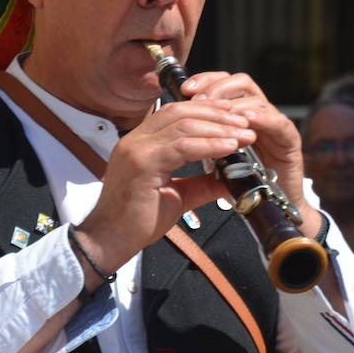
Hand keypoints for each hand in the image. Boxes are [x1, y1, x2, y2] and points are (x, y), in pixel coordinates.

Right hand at [74, 97, 255, 271]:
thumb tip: (230, 179)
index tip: (231, 115)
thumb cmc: (136, 221)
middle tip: (244, 122)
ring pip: (183, 126)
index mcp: (141, 143)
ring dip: (218, 128)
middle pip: (181, 112)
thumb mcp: (178, 196)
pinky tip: (229, 147)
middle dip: (217, 115)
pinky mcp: (142, 164)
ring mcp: (137, 150)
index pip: (175, 113)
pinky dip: (209, 145)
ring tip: (243, 134)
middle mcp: (136, 141)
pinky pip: (181, 147)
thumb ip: (203, 184)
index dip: (206, 110)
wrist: (109, 241)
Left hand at [176, 70, 318, 234]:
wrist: (273, 211)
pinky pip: (278, 123)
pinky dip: (262, 119)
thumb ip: (202, 149)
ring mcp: (275, 126)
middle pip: (240, 82)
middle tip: (198, 98)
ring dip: (235, 104)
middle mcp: (258, 115)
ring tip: (217, 112)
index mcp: (239, 117)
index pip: (224, 85)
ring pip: (257, 99)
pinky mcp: (290, 140)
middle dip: (216, 88)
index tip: (186, 89)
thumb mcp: (215, 164)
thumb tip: (173, 138)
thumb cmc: (243, 186)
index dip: (206, 82)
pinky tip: (246, 120)